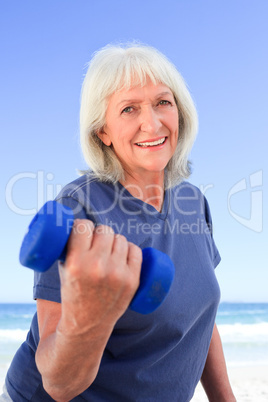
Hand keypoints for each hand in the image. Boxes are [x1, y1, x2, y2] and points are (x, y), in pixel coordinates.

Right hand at [58, 219, 141, 334]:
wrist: (87, 325)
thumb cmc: (73, 293)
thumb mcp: (63, 270)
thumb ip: (70, 247)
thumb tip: (79, 225)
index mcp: (76, 263)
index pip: (83, 227)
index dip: (83, 227)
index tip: (83, 232)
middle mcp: (97, 267)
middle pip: (104, 230)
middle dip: (99, 235)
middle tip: (96, 244)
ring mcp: (117, 274)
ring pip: (120, 238)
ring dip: (113, 242)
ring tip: (107, 253)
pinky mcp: (132, 280)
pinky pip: (135, 250)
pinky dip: (128, 250)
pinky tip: (122, 256)